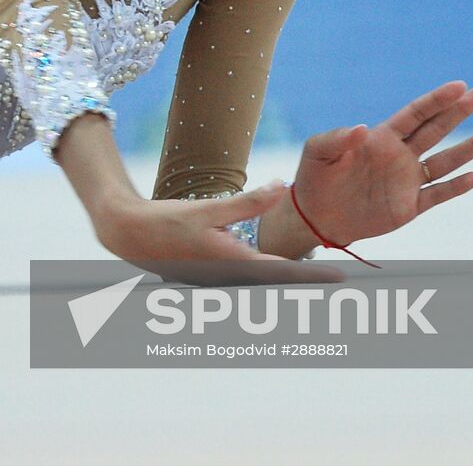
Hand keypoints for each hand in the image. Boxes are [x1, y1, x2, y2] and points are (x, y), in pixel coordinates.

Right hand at [95, 183, 344, 285]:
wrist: (129, 234)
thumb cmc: (168, 221)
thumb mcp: (208, 209)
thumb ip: (247, 202)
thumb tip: (282, 187)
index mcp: (232, 263)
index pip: (283, 272)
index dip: (314, 276)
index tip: (343, 279)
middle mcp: (228, 279)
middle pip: (276, 284)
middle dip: (306, 282)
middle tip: (338, 279)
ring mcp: (218, 283)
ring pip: (260, 285)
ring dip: (286, 280)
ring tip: (315, 276)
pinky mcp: (210, 279)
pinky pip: (244, 281)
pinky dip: (263, 277)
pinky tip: (276, 270)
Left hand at [290, 80, 472, 245]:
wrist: (315, 216)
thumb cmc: (315, 178)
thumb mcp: (317, 152)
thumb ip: (336, 138)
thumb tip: (362, 129)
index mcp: (381, 138)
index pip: (415, 114)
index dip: (436, 100)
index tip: (459, 86)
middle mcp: (400, 155)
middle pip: (437, 129)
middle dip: (460, 111)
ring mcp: (407, 181)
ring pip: (445, 161)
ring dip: (469, 148)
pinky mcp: (409, 206)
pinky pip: (437, 194)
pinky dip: (456, 187)